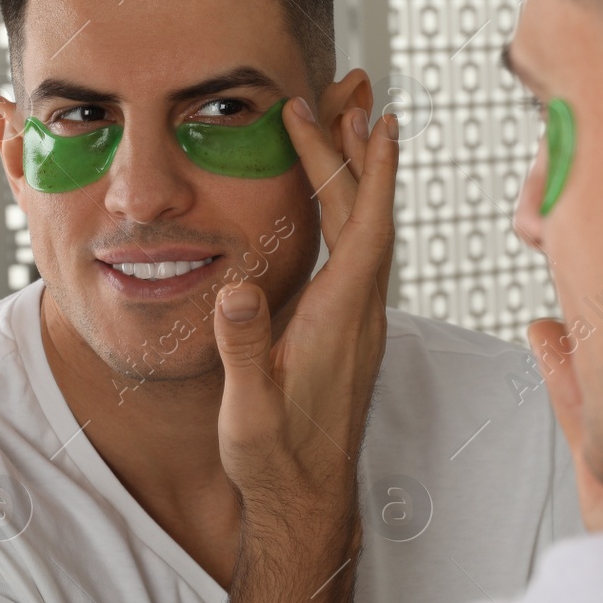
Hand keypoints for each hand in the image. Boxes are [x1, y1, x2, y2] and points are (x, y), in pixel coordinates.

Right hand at [211, 101, 399, 532]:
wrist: (307, 501)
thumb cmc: (276, 459)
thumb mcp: (249, 409)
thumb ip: (244, 352)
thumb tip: (235, 291)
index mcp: (340, 320)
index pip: (362, 228)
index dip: (365, 169)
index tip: (365, 118)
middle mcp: (361, 314)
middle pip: (367, 216)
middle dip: (354, 154)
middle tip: (343, 100)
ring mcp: (359, 322)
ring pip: (367, 234)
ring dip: (356, 178)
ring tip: (345, 130)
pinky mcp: (349, 332)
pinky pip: (359, 255)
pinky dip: (350, 213)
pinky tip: (334, 203)